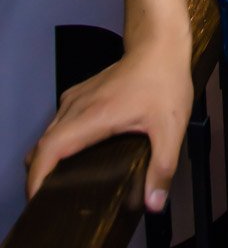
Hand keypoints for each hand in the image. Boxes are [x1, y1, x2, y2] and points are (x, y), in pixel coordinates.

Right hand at [25, 34, 193, 212]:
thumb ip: (162, 166)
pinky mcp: (80, 95)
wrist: (159, 44)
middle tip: (52, 201)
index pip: (49, 149)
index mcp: (93, 116)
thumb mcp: (170, 126)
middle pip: (41, 146)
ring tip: (62, 185)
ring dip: (47, 160)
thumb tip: (154, 203)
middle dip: (39, 176)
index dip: (37, 178)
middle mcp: (77, 107)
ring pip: (47, 135)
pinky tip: (76, 158)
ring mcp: (76, 99)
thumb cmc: (164, 78)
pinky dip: (57, 144)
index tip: (37, 199)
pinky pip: (58, 124)